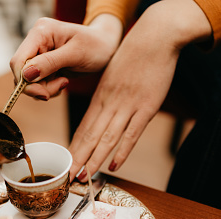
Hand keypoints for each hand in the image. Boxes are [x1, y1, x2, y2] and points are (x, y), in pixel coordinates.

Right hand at [9, 14, 122, 99]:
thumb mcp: (75, 54)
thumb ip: (50, 63)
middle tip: (61, 86)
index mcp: (41, 32)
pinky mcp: (44, 65)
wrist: (107, 47)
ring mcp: (39, 54)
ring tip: (65, 82)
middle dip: (38, 86)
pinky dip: (49, 88)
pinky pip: (38, 83)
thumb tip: (26, 75)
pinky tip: (63, 82)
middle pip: (22, 73)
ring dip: (46, 88)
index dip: (25, 80)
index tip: (44, 93)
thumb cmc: (96, 46)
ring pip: (29, 81)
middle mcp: (36, 42)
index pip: (19, 60)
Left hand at [69, 0, 211, 180]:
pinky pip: (131, 134)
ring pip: (107, 138)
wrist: (153, 38)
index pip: (83, 127)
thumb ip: (107, 96)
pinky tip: (113, 165)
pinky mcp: (146, 108)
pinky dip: (121, 151)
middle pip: (90, 136)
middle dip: (78, 158)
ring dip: (94, 159)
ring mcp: (127, 106)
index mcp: (100, 96)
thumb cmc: (134, 57)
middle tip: (68, 177)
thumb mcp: (113, 76)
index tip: (66, 161)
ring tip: (84, 176)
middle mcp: (109, 103)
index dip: (75, 147)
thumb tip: (102, 114)